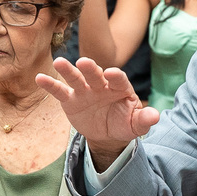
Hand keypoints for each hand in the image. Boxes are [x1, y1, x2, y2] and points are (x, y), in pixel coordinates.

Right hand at [36, 57, 158, 167]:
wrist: (108, 133)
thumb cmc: (124, 123)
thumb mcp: (136, 124)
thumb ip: (144, 119)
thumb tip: (156, 116)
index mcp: (120, 88)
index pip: (119, 80)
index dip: (116, 76)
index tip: (112, 74)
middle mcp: (101, 85)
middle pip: (95, 74)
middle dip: (91, 68)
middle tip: (84, 62)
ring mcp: (84, 91)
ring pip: (76, 78)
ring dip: (68, 70)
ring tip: (59, 63)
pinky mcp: (71, 99)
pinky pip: (60, 91)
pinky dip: (50, 85)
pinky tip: (40, 78)